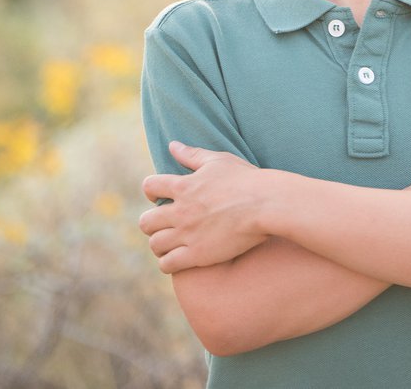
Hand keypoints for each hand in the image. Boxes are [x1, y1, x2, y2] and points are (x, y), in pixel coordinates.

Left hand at [138, 142, 270, 272]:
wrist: (265, 205)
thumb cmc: (245, 179)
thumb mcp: (218, 160)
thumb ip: (192, 154)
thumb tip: (172, 145)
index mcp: (184, 185)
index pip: (149, 186)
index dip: (151, 191)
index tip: (159, 196)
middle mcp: (180, 211)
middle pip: (145, 221)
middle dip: (151, 222)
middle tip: (164, 223)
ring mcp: (187, 234)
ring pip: (155, 244)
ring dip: (160, 243)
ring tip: (170, 242)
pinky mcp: (197, 255)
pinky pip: (167, 264)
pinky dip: (168, 262)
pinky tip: (178, 258)